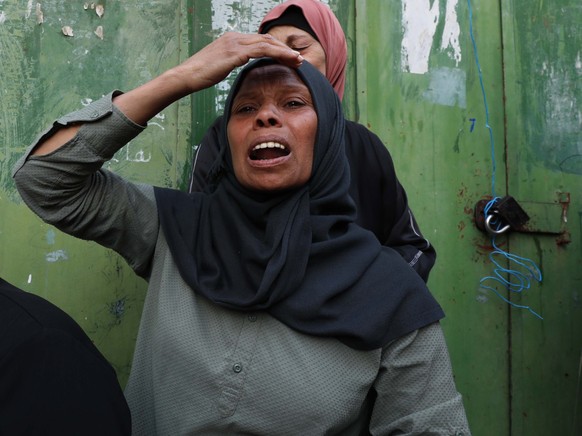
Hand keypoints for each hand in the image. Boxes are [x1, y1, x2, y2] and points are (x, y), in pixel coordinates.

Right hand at [171, 32, 303, 92]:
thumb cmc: (201, 75)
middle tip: (299, 59)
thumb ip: (232, 63)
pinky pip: (262, 50)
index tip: (289, 58)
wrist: (187, 76)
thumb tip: (239, 68)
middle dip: (284, 49)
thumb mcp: (220, 67)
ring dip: (285, 52)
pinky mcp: (235, 51)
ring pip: (267, 43)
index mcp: (232, 40)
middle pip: (266, 40)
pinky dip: (277, 54)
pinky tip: (287, 60)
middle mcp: (235, 37)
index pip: (259, 41)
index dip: (276, 49)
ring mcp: (235, 42)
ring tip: (298, 60)